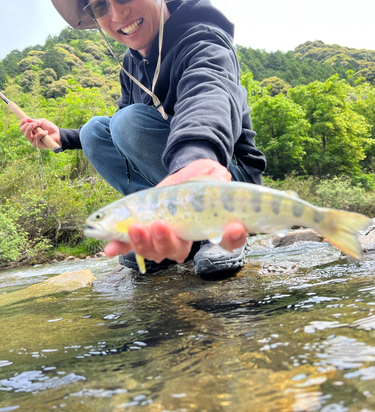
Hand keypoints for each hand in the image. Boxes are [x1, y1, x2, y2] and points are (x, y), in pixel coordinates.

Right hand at [19, 118, 61, 148]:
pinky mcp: (36, 144)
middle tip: (34, 123)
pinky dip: (40, 134)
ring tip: (36, 125)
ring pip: (26, 135)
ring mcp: (32, 140)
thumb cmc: (50, 127)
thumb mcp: (42, 122)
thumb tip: (27, 120)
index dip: (22, 122)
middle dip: (27, 125)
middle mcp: (30, 134)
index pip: (22, 126)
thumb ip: (35, 121)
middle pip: (22, 130)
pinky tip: (46, 132)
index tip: (27, 119)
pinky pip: (35, 138)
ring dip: (30, 129)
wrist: (57, 134)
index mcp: (30, 129)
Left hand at [104, 159, 247, 261]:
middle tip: (160, 225)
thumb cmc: (201, 179)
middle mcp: (186, 239)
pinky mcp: (143, 231)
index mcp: (211, 228)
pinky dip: (120, 246)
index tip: (233, 228)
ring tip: (135, 227)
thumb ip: (217, 178)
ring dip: (142, 243)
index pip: (227, 240)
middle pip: (178, 251)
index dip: (232, 237)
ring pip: (154, 251)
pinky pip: (131, 244)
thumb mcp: (212, 174)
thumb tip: (221, 178)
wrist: (180, 178)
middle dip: (167, 242)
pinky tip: (110, 248)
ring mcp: (163, 238)